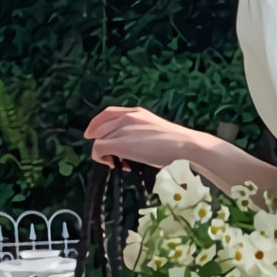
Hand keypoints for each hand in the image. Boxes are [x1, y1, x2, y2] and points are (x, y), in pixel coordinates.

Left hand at [84, 107, 209, 169]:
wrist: (184, 145)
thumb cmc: (176, 143)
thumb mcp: (155, 130)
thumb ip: (141, 132)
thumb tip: (135, 145)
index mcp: (136, 112)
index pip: (108, 113)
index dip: (96, 124)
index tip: (92, 134)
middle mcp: (127, 116)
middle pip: (99, 127)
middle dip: (101, 141)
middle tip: (110, 156)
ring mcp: (123, 128)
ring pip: (98, 138)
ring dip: (103, 152)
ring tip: (115, 162)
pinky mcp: (120, 143)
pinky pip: (99, 149)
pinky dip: (102, 158)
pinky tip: (115, 164)